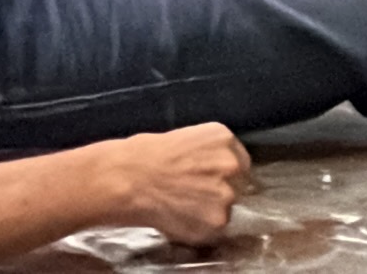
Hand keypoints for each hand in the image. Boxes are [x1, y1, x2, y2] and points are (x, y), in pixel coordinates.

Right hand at [106, 125, 247, 243]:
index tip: (208, 180)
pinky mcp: (218, 219)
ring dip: (208, 211)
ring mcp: (227, 193)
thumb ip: (209, 154)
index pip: (239, 163)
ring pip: (226, 208)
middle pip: (238, 184)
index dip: (222, 174)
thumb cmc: (144, 156)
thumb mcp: (185, 138)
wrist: (127, 178)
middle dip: (218, 191)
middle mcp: (231, 164)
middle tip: (190, 194)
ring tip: (180, 205)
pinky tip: (178, 215)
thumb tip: (218, 173)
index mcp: (224, 138)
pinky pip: (214, 229)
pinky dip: (199, 228)